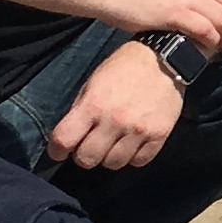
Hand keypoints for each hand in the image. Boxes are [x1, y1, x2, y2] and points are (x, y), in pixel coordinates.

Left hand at [51, 42, 182, 171]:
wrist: (164, 58)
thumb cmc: (123, 68)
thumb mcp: (93, 83)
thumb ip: (81, 110)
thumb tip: (71, 136)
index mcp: (93, 104)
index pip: (63, 140)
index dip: (56, 151)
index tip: (59, 152)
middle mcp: (115, 120)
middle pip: (87, 159)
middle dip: (83, 155)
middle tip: (88, 147)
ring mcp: (139, 130)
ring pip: (113, 164)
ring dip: (108, 157)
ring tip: (112, 144)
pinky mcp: (159, 135)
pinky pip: (139, 161)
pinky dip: (132, 156)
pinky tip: (132, 144)